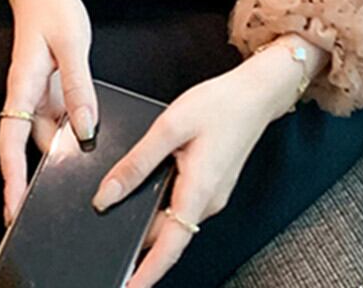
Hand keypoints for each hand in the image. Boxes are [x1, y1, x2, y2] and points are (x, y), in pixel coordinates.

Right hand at [0, 0, 98, 226]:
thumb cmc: (52, 11)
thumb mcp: (72, 44)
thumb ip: (79, 86)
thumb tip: (84, 128)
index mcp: (23, 88)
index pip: (10, 142)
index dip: (12, 176)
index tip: (14, 207)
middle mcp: (28, 98)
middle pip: (35, 146)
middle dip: (47, 174)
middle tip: (69, 201)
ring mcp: (42, 95)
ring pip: (53, 134)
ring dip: (68, 152)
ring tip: (92, 175)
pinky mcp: (55, 90)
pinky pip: (65, 119)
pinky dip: (77, 131)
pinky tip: (95, 140)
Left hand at [91, 54, 298, 287]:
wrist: (257, 92)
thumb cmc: (220, 104)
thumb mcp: (170, 126)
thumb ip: (136, 162)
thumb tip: (106, 195)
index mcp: (198, 191)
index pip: (169, 248)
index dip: (145, 274)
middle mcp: (208, 201)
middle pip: (166, 235)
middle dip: (138, 242)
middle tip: (107, 241)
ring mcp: (212, 194)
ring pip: (173, 219)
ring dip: (149, 220)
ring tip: (121, 208)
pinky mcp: (213, 184)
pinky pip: (182, 204)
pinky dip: (161, 205)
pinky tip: (146, 186)